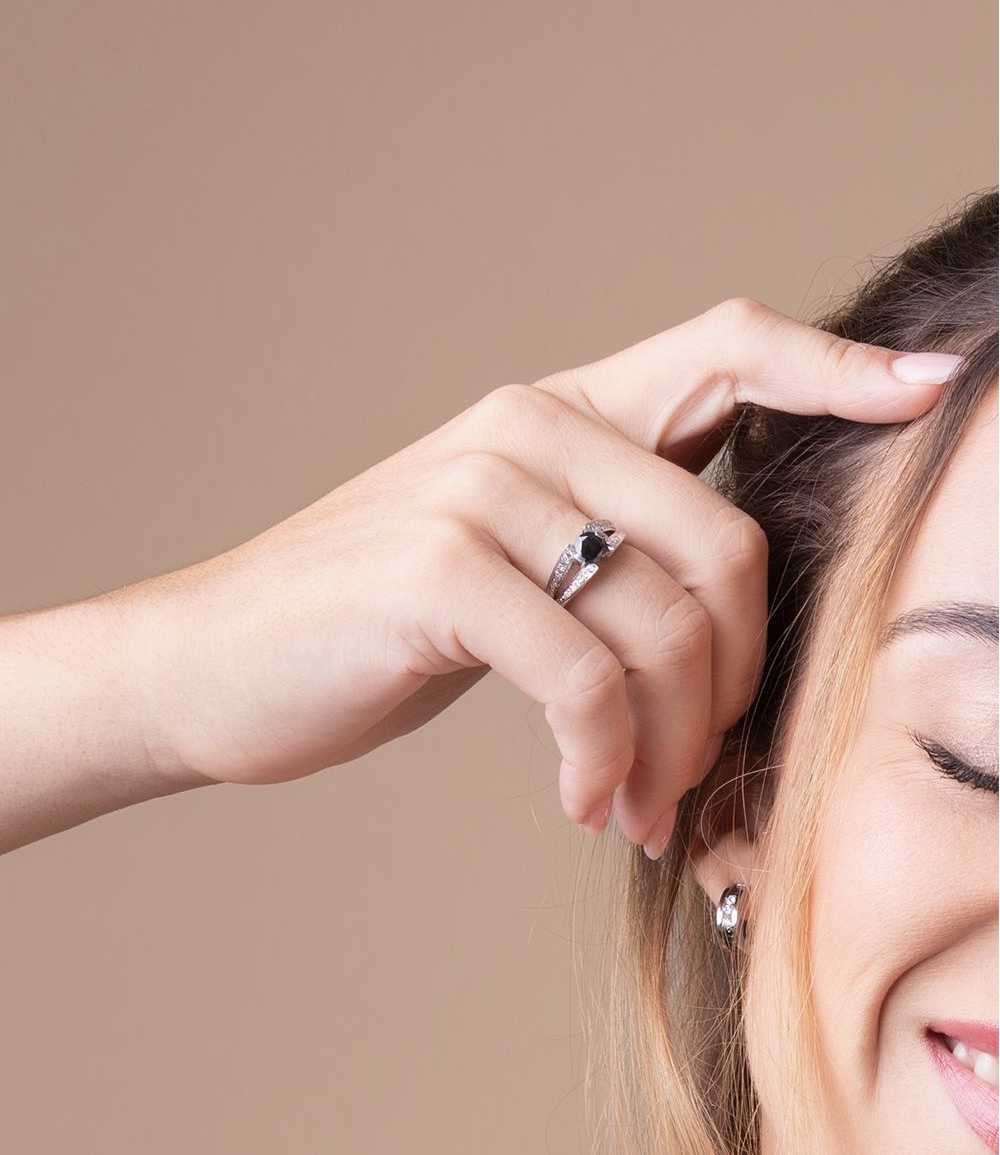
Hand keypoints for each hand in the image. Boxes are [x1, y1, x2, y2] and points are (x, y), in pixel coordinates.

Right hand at [121, 298, 960, 851]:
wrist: (217, 663)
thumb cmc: (377, 627)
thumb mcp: (506, 563)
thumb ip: (605, 549)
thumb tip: (730, 617)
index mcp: (558, 413)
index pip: (726, 346)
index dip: (834, 365)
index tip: (924, 390)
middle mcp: (527, 427)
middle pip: (728, 543)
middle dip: (735, 686)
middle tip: (698, 778)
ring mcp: (481, 490)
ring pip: (665, 623)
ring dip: (671, 748)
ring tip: (638, 808)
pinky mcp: (440, 569)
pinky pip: (586, 678)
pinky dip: (605, 760)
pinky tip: (582, 797)